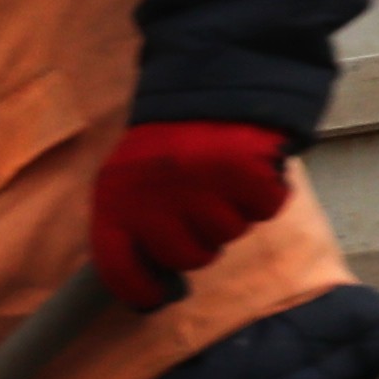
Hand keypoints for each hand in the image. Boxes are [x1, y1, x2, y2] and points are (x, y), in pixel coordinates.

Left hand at [87, 119, 293, 309]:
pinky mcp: (245, 173)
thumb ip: (131, 227)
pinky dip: (263, 195)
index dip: (139, 291)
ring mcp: (200, 187)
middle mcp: (154, 197)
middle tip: (199, 207)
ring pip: (228, 236)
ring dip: (231, 214)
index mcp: (115, 199)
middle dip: (198, 242)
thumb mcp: (128, 180)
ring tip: (219, 179)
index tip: (157, 296)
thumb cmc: (168, 144)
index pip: (118, 268)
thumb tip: (150, 287)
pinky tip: (247, 170)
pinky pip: (263, 210)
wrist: (210, 83)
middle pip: (186, 258)